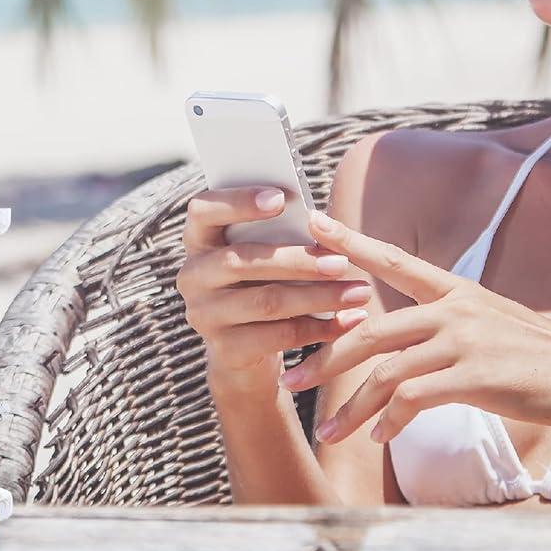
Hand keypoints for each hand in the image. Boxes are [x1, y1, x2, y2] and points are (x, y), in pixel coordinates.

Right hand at [176, 185, 376, 379]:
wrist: (245, 351)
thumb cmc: (263, 281)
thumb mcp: (264, 253)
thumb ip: (279, 232)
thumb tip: (321, 221)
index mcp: (199, 239)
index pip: (203, 210)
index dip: (238, 202)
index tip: (281, 198)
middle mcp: (193, 276)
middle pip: (241, 260)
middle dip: (297, 260)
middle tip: (342, 262)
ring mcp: (204, 316)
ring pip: (266, 301)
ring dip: (318, 296)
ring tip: (358, 291)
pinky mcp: (225, 350)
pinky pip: (277, 336)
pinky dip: (318, 328)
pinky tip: (348, 321)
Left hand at [279, 209, 550, 444]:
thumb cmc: (543, 357)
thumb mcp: (491, 325)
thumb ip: (447, 327)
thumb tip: (408, 344)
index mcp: (455, 290)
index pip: (392, 259)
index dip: (349, 241)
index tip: (312, 223)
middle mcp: (454, 308)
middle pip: (371, 329)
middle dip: (326, 355)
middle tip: (293, 377)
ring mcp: (464, 340)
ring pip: (385, 371)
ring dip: (351, 407)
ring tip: (329, 431)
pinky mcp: (475, 376)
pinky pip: (413, 399)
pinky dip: (389, 422)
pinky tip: (380, 439)